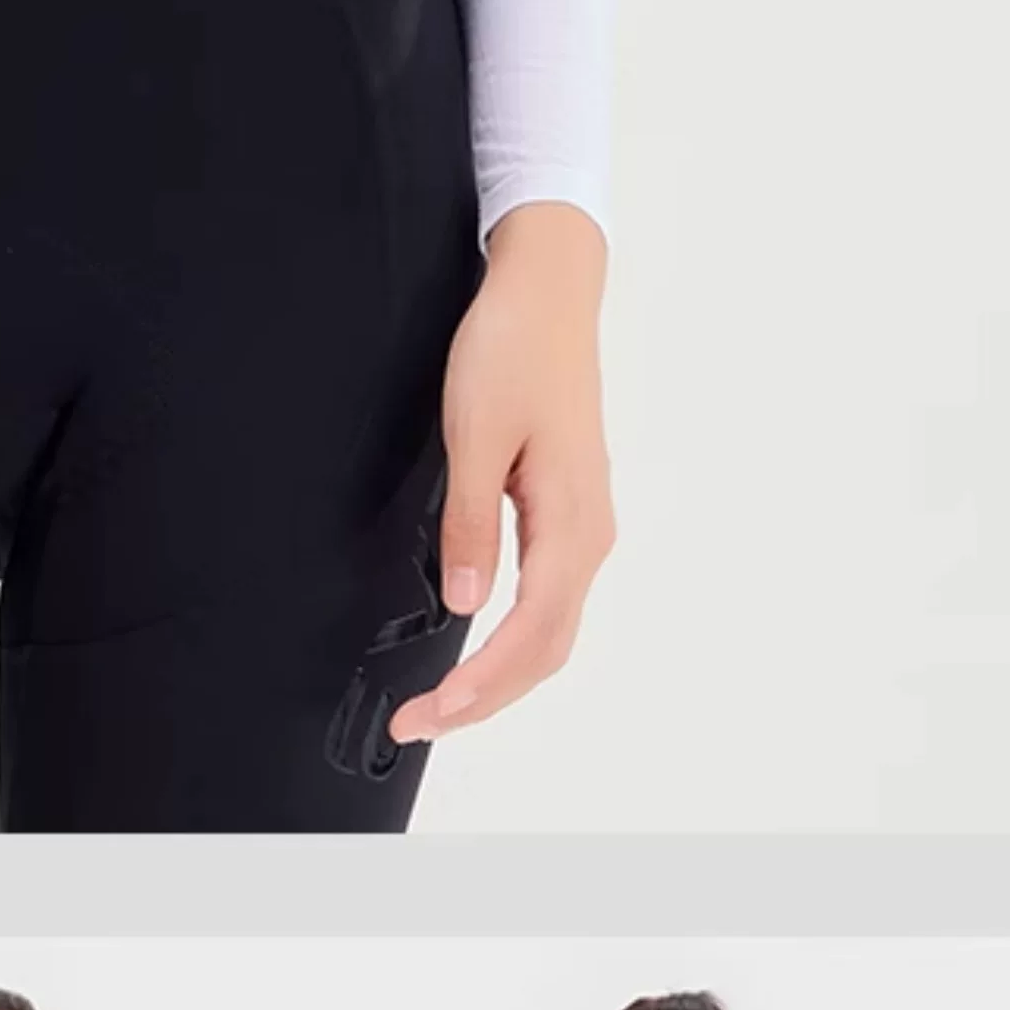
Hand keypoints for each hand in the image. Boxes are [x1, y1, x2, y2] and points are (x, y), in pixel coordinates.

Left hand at [387, 199, 613, 746]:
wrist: (548, 287)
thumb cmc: (513, 346)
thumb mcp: (476, 432)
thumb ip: (472, 523)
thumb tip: (465, 603)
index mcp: (571, 522)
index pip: (530, 634)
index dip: (481, 687)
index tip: (430, 713)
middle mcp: (589, 533)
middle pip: (547, 647)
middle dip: (487, 697)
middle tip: (420, 722)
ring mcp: (583, 522)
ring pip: (551, 626)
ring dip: (502, 673)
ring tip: (444, 701)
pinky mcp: (567, 507)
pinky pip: (549, 595)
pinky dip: (515, 638)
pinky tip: (480, 645)